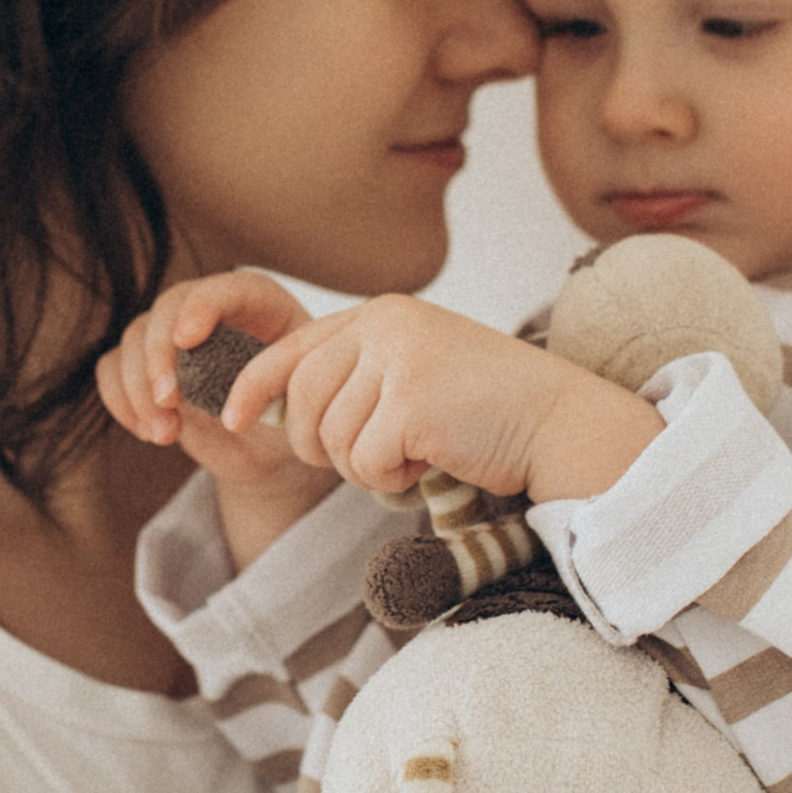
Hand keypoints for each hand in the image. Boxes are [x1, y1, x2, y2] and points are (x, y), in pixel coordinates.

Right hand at [94, 274, 339, 539]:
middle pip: (166, 309)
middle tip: (168, 402)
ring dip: (138, 389)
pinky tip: (152, 432)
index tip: (187, 341)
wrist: (272, 444)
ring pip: (132, 339)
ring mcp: (172, 335)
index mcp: (258, 302)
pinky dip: (122, 401)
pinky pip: (112, 369)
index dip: (202, 307)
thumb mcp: (298, 399)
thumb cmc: (293, 413)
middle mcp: (208, 309)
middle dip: (158, 355)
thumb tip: (229, 402)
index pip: (225, 289)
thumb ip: (271, 389)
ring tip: (166, 434)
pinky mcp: (145, 367)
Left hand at [221, 295, 660, 505]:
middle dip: (319, 445)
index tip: (233, 419)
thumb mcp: (416, 370)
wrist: (558, 421)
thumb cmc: (488, 408)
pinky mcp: (412, 402)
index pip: (292, 347)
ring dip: (365, 467)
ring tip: (414, 455)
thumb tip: (283, 410)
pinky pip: (366, 462)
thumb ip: (360, 374)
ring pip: (333, 438)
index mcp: (382, 313)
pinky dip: (391, 480)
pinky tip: (431, 463)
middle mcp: (386, 325)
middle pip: (302, 399)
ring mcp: (399, 360)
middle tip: (366, 461)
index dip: (253, 387)